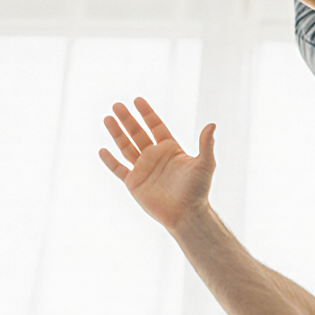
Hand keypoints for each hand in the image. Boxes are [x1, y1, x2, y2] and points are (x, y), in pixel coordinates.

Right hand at [99, 98, 215, 229]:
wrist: (186, 214)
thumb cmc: (198, 189)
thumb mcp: (205, 164)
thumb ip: (206, 144)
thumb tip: (212, 124)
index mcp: (170, 149)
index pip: (156, 126)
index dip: (147, 113)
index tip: (138, 100)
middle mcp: (155, 156)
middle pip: (138, 133)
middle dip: (128, 119)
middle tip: (117, 105)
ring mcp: (143, 169)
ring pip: (126, 147)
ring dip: (117, 133)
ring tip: (107, 118)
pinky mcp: (134, 183)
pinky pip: (119, 169)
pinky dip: (110, 161)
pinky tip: (103, 150)